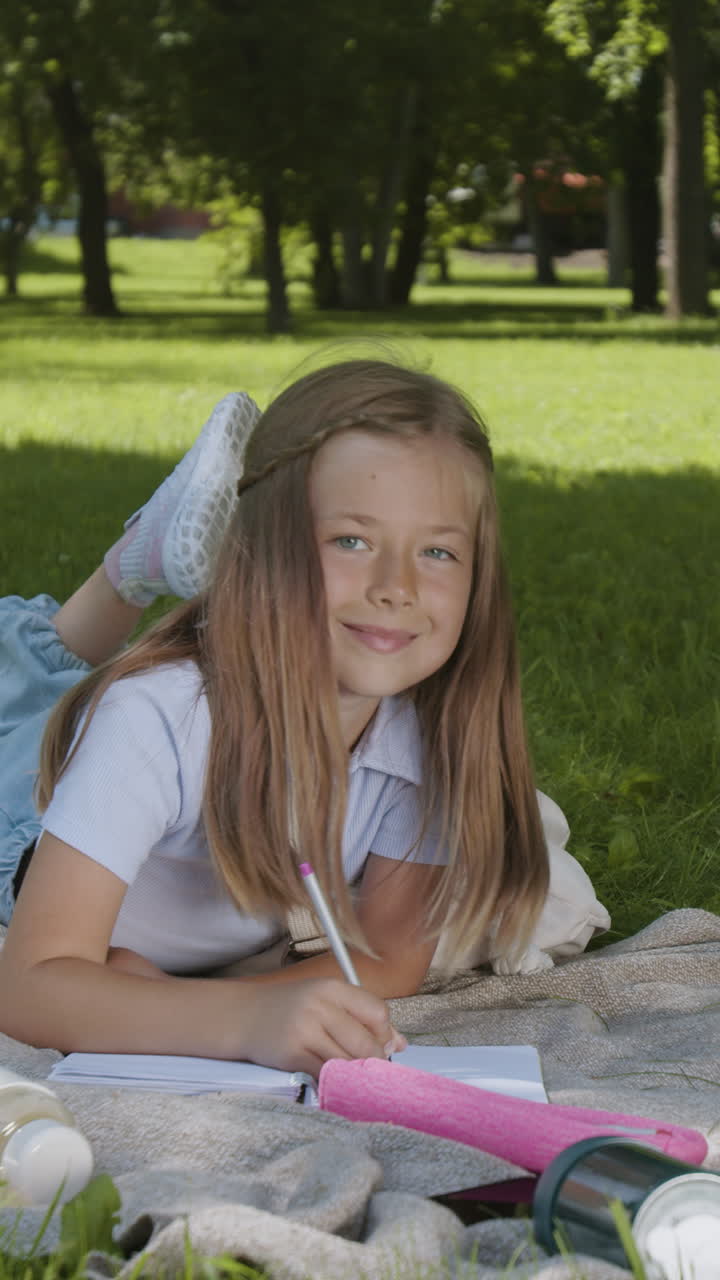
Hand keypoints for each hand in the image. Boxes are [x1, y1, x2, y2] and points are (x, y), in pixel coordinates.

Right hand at [240, 976, 406, 1076]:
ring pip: (347, 1062)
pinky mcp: (291, 1053)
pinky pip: (325, 1074)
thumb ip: (362, 1017)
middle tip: (369, 1070)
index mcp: (332, 988)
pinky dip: (335, 1083)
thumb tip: (401, 1044)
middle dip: (373, 1061)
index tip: (379, 1046)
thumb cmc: (290, 1008)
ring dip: (355, 1076)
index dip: (384, 1034)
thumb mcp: (324, 1001)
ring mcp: (304, 1029)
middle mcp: (319, 1005)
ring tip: (353, 1078)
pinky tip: (334, 1083)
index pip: (377, 1012)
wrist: (242, 1016)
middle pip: (365, 1042)